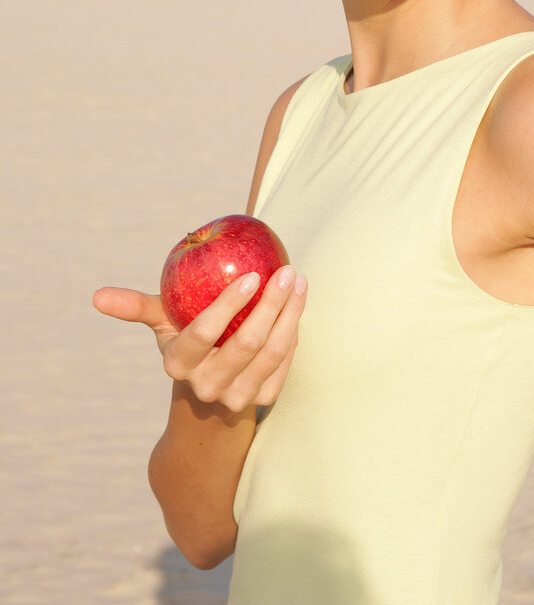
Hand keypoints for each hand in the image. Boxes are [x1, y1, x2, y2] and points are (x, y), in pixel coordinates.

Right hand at [92, 266, 306, 412]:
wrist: (208, 386)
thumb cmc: (185, 337)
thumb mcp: (161, 322)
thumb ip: (136, 307)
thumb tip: (97, 297)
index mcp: (177, 364)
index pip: (204, 333)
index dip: (229, 305)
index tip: (252, 274)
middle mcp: (206, 385)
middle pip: (246, 344)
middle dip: (271, 305)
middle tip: (286, 271)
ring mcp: (236, 397)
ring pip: (271, 353)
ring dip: (290, 315)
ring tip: (297, 281)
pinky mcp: (262, 400)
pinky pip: (284, 363)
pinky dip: (294, 332)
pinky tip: (298, 303)